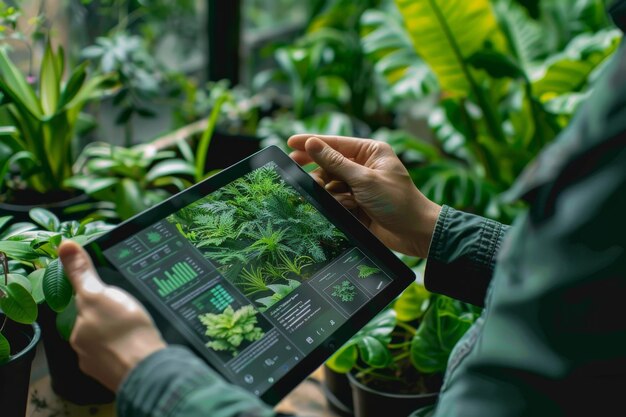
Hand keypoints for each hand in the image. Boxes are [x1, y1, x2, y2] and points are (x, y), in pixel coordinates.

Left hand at [58, 241, 166, 391]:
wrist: (148, 368)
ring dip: (125, 335)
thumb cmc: (122, 330)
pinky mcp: (125, 375)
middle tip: (134, 311)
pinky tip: (146, 344)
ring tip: (143, 327)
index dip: (102, 299)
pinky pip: (128, 356)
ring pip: (114, 343)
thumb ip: (82, 273)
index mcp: (78, 332)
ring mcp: (105, 366)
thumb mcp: (98, 293)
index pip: (87, 310)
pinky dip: (135, 350)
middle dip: (114, 319)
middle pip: (99, 327)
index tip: (120, 299)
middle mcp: (86, 352)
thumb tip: (65, 245)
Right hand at [288, 134, 440, 257]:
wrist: (414, 233)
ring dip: (331, 192)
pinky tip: (349, 209)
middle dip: (318, 171)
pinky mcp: (356, 204)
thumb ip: (335, 162)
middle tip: (295, 170)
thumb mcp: (364, 179)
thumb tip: (312, 144)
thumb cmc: (397, 202)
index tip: (291, 143)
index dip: (312, 143)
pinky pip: (335, 200)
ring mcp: (359, 186)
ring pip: (329, 184)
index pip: (335, 143)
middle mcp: (363, 166)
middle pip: (329, 163)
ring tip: (345, 201)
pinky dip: (338, 205)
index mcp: (370, 152)